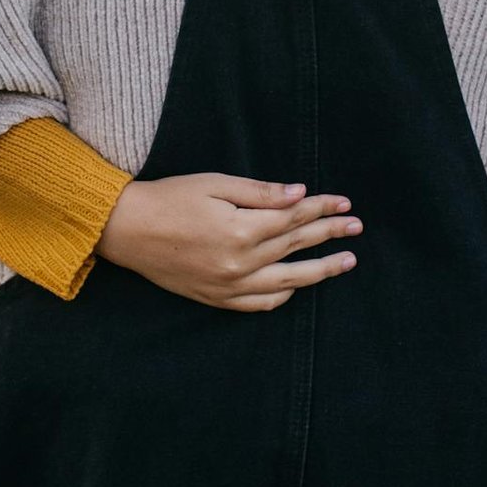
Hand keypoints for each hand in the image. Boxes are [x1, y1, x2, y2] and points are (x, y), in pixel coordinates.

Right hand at [97, 173, 359, 313]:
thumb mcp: (215, 183)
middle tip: (357, 228)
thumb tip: (299, 193)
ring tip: (345, 263)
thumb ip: (260, 192)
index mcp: (241, 229)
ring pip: (287, 282)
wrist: (128, 230)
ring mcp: (229, 286)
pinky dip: (283, 296)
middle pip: (296, 246)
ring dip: (320, 271)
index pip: (294, 217)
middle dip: (330, 235)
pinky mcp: (217, 299)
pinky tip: (297, 287)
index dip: (322, 208)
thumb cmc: (171, 197)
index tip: (345, 203)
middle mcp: (240, 263)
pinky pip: (259, 303)